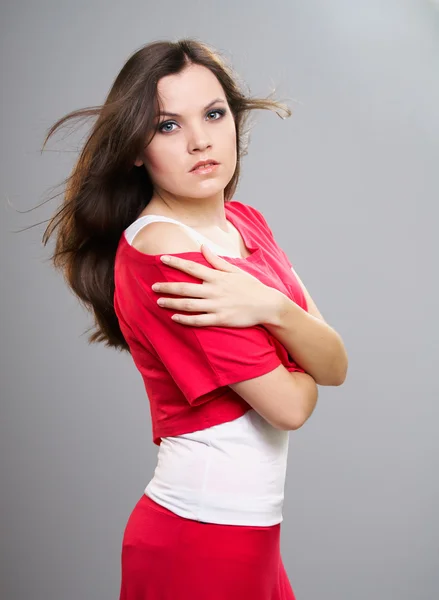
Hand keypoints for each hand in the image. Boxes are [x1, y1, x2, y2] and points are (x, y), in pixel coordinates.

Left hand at [152, 244, 281, 326]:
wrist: (267, 305)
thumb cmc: (250, 286)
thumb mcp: (234, 270)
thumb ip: (216, 260)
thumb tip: (203, 247)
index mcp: (217, 276)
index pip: (192, 267)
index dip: (175, 262)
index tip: (161, 259)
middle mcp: (214, 290)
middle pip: (185, 288)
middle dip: (167, 287)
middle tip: (153, 286)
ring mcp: (217, 306)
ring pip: (188, 305)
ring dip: (172, 303)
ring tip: (159, 302)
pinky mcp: (220, 319)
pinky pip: (199, 320)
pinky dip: (185, 319)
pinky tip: (174, 318)